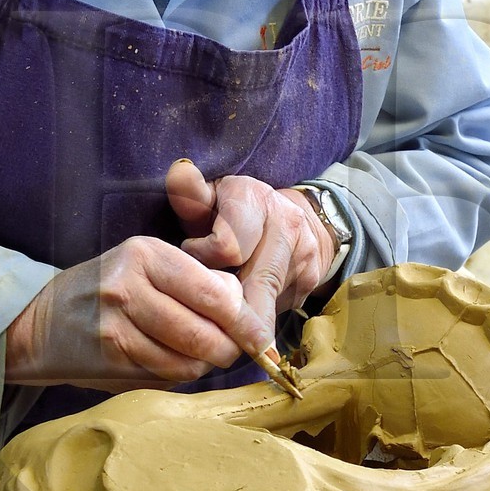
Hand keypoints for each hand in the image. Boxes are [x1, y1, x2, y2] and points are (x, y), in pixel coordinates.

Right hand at [4, 239, 270, 389]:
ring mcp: (117, 327)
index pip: (213, 293)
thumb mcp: (145, 264)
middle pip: (205, 333)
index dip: (244, 320)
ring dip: (205, 363)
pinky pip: (166, 375)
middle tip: (234, 348)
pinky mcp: (111, 360)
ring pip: (188, 360)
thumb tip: (242, 308)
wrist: (41, 323)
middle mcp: (129, 288)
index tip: (259, 333)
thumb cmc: (106, 290)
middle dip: (228, 347)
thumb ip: (194, 280)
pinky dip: (180, 373)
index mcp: (145, 254)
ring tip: (201, 354)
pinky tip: (174, 362)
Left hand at [166, 159, 337, 338]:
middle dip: (226, 309)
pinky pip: (278, 310)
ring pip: (265, 304)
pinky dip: (258, 316)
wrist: (295, 217)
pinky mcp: (310, 282)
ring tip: (222, 308)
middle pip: (254, 285)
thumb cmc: (235, 211)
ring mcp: (304, 256)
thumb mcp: (211, 196)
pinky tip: (246, 307)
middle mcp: (287, 225)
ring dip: (241, 315)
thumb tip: (179, 173)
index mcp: (256, 200)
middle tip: (202, 318)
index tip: (192, 252)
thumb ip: (191, 193)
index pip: (227, 248)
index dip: (201, 258)